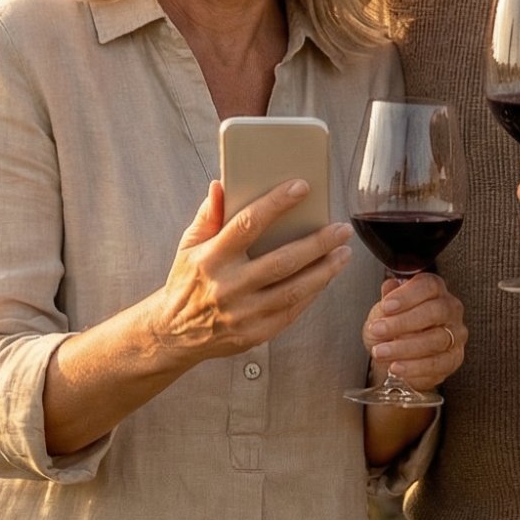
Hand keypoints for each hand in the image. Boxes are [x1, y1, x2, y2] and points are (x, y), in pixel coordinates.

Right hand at [148, 180, 351, 367]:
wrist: (174, 333)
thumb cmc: (188, 281)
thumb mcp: (189, 245)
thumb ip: (208, 215)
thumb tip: (221, 185)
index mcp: (211, 258)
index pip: (247, 224)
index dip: (276, 204)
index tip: (302, 187)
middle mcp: (227, 286)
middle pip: (282, 261)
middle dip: (317, 243)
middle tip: (341, 228)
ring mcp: (243, 314)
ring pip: (294, 290)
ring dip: (324, 270)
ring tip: (344, 253)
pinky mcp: (255, 334)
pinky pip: (292, 311)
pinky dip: (313, 293)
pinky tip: (326, 277)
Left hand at [362, 273, 466, 391]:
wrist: (395, 355)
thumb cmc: (394, 328)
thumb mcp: (384, 310)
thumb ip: (388, 298)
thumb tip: (390, 286)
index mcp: (435, 290)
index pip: (429, 286)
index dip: (407, 295)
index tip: (386, 306)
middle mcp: (450, 310)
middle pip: (435, 312)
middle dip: (403, 322)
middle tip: (378, 330)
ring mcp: (455, 335)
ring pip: (436, 340)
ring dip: (404, 348)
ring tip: (382, 352)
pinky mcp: (453, 359)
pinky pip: (437, 364)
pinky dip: (414, 367)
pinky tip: (396, 367)